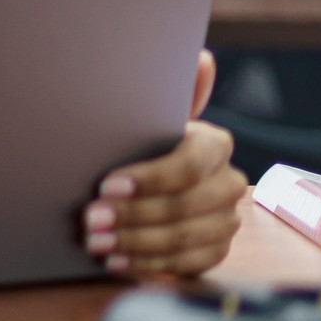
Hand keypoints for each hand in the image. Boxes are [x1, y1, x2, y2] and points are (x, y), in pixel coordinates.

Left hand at [82, 50, 246, 277]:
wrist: (148, 177)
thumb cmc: (143, 140)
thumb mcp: (148, 115)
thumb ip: (171, 89)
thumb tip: (200, 56)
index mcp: (215, 144)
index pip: (190, 165)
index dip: (150, 179)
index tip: (106, 186)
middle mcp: (229, 182)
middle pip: (187, 206)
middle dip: (134, 215)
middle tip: (90, 220)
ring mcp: (227, 219)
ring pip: (188, 238)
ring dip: (137, 243)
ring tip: (95, 242)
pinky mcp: (216, 249)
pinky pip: (189, 264)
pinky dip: (149, 264)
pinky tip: (116, 262)